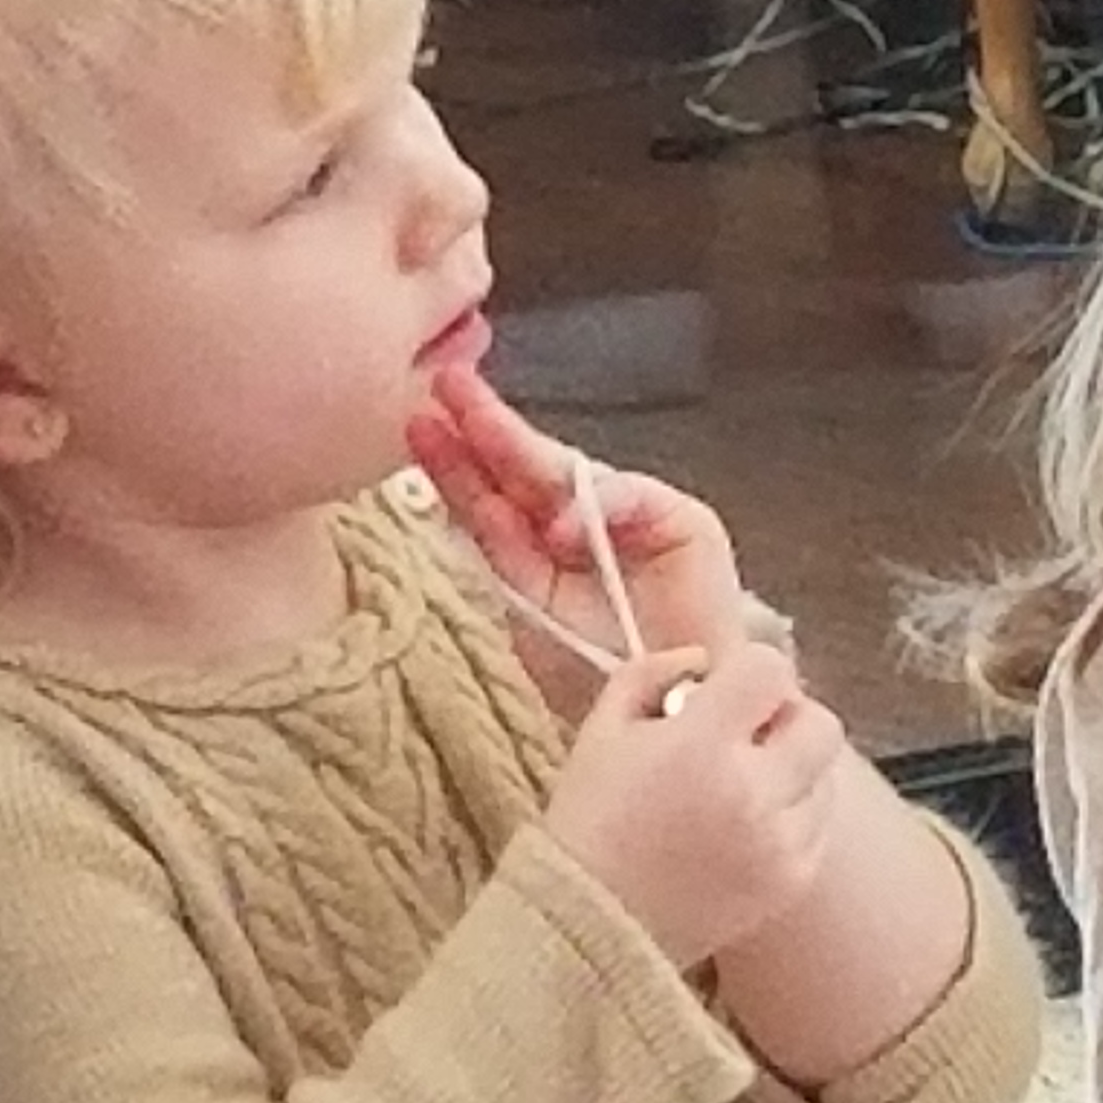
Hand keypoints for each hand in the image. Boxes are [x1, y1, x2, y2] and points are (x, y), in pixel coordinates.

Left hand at [410, 365, 756, 702]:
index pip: (492, 493)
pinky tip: (561, 529)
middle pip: (528, 469)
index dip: (454, 461)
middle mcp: (586, 524)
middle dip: (486, 426)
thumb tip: (461, 495)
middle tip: (447, 387)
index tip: (417, 425)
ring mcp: (637, 520)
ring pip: (573, 473)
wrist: (676, 714)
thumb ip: (498, 550)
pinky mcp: (686, 523)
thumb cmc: (601, 678)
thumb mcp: (524, 607)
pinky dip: (600, 508)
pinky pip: (635, 499)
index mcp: (541, 547)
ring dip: (524, 446)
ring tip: (478, 426)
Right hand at [540, 643, 853, 971]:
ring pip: (826, 775)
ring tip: (741, 786)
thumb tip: (706, 660)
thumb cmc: (589, 820)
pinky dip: (793, 815)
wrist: (592, 925)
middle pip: (820, 722)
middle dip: (785, 718)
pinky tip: (747, 826)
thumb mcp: (602, 728)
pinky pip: (820, 826)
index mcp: (700, 745)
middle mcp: (753, 792)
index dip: (749, 672)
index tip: (722, 692)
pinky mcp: (794, 880)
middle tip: (745, 735)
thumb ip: (656, 672)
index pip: (771, 671)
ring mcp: (781, 842)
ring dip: (792, 768)